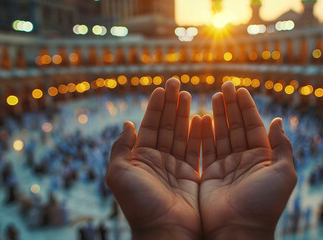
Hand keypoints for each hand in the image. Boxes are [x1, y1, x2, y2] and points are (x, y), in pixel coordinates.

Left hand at [106, 79, 201, 239]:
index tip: (163, 88)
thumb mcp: (119, 174)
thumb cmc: (140, 204)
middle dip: (171, 104)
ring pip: (182, 134)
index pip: (150, 125)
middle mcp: (158, 160)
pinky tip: (202, 118)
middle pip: (167, 126)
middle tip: (177, 83)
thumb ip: (121, 148)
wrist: (165, 231)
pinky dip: (199, 134)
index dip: (156, 106)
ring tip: (190, 95)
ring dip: (185, 114)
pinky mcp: (192, 175)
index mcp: (141, 158)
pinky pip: (196, 149)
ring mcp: (175, 167)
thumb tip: (126, 124)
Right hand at [200, 82, 296, 239]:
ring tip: (214, 95)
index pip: (254, 126)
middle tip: (225, 85)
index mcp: (262, 158)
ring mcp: (226, 167)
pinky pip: (206, 148)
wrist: (238, 230)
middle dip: (231, 106)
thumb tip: (279, 121)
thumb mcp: (283, 174)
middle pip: (236, 126)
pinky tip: (201, 117)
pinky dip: (203, 133)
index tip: (239, 89)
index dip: (247, 107)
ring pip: (221, 134)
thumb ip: (282, 146)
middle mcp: (244, 160)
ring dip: (218, 115)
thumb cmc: (264, 204)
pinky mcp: (209, 174)